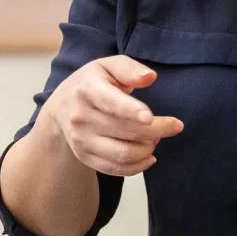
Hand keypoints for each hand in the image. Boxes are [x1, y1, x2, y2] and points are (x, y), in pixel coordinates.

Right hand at [43, 55, 183, 176]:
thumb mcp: (108, 66)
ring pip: (123, 154)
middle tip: (174, 125)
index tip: (150, 117)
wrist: (62, 107)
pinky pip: (116, 169)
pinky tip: (149, 156)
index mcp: (88, 90)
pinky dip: (138, 166)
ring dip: (148, 149)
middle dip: (158, 131)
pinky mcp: (85, 156)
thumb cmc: (94, 83)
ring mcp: (81, 140)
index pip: (111, 103)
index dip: (131, 111)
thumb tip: (150, 77)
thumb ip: (129, 68)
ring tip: (156, 138)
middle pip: (126, 131)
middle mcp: (81, 117)